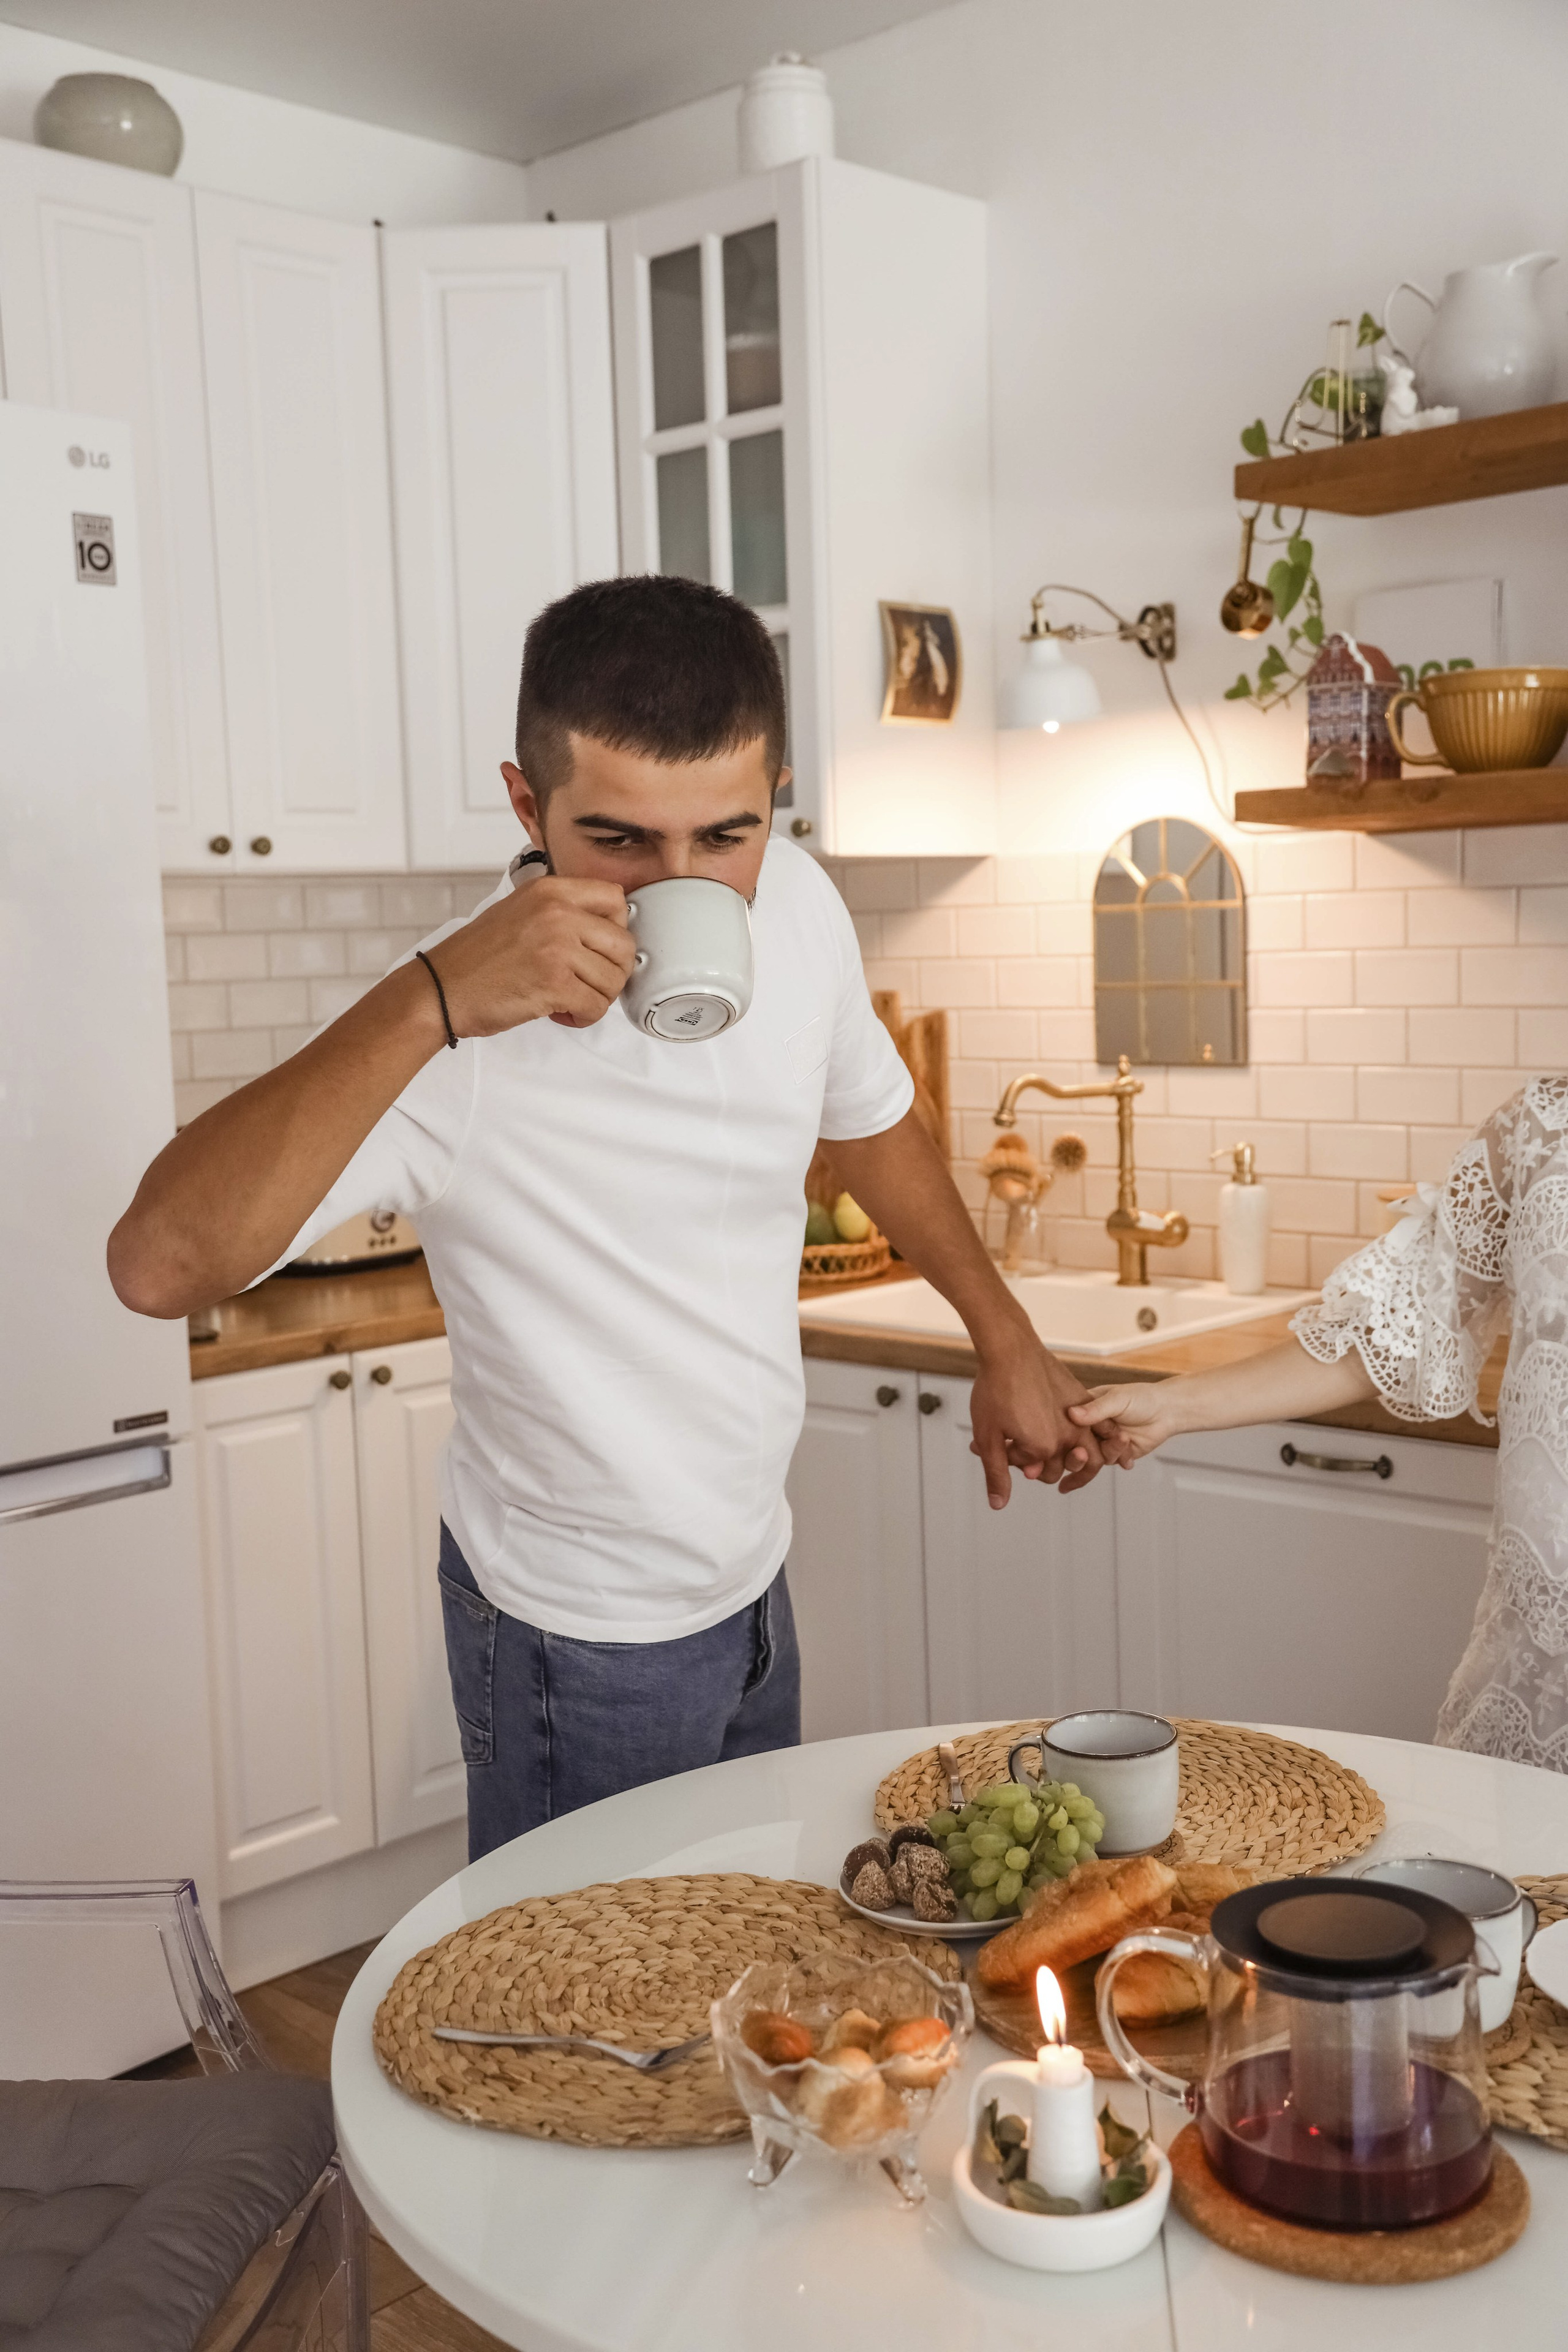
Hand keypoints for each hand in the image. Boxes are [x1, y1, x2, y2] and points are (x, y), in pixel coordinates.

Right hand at [427, 877, 635, 1036]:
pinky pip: (597, 1005)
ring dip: (597, 997)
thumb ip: (561, 911)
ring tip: (569, 999)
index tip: (600, 948)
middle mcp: (557, 912)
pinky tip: (561, 1012)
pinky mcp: (555, 983)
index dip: (616, 929)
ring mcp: (557, 946)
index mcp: (549, 890)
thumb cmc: (474, 959)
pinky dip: (584, 1016)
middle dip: (611, 971)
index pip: (615, 899)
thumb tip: (605, 929)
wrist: (440, 989)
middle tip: (588, 982)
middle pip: (624, 943)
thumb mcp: (520, 911)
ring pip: (614, 979)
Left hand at [968, 1333, 1107, 1505]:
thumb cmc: (996, 1389)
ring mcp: (1079, 1416)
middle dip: (1044, 1463)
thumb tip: (999, 1504)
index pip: (1039, 1472)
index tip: (1004, 1447)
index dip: (1020, 1464)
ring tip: (1052, 1445)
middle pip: (1063, 1466)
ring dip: (1074, 1456)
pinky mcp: (1082, 1398)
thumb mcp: (987, 1436)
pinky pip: (1095, 1424)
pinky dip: (1088, 1434)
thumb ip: (996, 1473)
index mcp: (1045, 1447)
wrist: (1010, 1349)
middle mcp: (1068, 1434)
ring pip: (1087, 1450)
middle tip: (1022, 1450)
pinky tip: (1072, 1428)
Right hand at [1067, 1381, 1181, 1463]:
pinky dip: (1121, 1459)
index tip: (1069, 1439)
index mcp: (1083, 1408)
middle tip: (1083, 1454)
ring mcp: (1101, 1442)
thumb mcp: (1117, 1399)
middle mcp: (1089, 1427)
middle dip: (1077, 1456)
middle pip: (1072, 1447)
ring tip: (1125, 1439)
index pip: (1064, 1424)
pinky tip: (1129, 1455)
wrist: (1167, 1411)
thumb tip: (1071, 1414)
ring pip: (1092, 1458)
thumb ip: (1096, 1409)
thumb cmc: (1141, 1398)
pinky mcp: (1115, 1454)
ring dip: (1110, 1451)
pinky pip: (1111, 1462)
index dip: (1064, 1435)